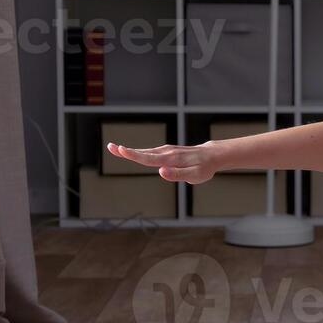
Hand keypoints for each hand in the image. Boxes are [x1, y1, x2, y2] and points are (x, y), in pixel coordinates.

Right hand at [106, 141, 220, 185]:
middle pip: (143, 153)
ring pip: (146, 151)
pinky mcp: (167, 151)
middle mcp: (167, 153)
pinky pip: (151, 152)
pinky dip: (139, 152)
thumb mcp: (195, 176)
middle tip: (110, 147)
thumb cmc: (204, 168)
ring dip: (130, 151)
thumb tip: (160, 172)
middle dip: (126, 151)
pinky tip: (132, 153)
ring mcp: (166, 151)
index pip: (148, 158)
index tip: (120, 150)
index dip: (133, 155)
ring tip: (116, 149)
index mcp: (171, 159)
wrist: (212, 155)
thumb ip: (178, 175)